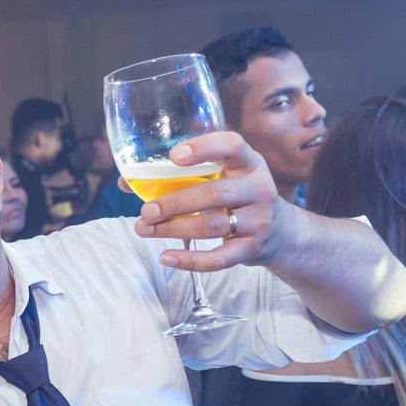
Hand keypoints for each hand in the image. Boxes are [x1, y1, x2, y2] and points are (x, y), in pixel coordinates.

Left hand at [132, 131, 284, 271]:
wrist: (280, 232)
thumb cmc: (236, 197)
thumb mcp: (221, 177)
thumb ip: (180, 176)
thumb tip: (125, 182)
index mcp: (248, 162)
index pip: (231, 145)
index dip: (204, 148)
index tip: (174, 156)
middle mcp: (258, 188)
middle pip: (213, 193)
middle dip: (174, 202)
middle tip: (146, 210)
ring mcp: (259, 220)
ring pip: (211, 226)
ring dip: (173, 229)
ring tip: (144, 229)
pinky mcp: (253, 248)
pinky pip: (219, 258)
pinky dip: (190, 260)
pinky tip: (166, 257)